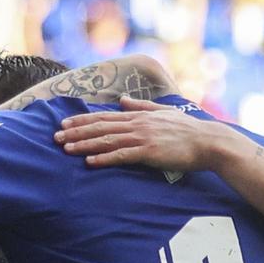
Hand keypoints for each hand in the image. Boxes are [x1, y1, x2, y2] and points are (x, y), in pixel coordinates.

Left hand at [54, 97, 233, 173]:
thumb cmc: (187, 130)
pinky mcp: (149, 152)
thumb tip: (123, 100)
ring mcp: (143, 137)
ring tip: (66, 149)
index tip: (64, 124)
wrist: (208, 142)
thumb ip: (141, 106)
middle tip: (55, 137)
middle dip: (76, 132)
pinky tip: (90, 162)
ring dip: (84, 144)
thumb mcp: (163, 112)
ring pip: (107, 140)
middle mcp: (137, 124)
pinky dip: (104, 158)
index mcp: (139, 115)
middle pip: (100, 127)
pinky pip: (122, 155)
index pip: (104, 117)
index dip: (82, 120)